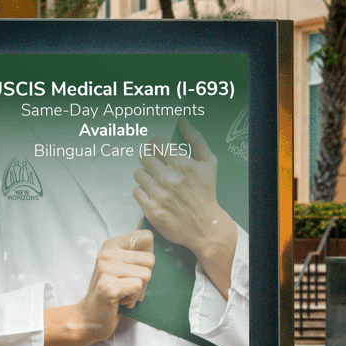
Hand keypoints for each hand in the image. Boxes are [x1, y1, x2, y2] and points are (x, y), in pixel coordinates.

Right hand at [43, 230, 154, 345]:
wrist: (89, 317)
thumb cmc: (111, 292)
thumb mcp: (122, 266)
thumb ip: (137, 255)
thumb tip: (154, 250)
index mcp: (112, 245)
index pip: (147, 237)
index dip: (148, 256)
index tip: (135, 268)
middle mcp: (107, 254)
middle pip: (150, 260)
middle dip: (145, 278)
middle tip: (128, 286)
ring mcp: (105, 270)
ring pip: (146, 275)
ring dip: (138, 290)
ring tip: (123, 293)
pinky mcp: (108, 287)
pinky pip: (138, 287)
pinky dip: (133, 298)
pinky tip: (119, 300)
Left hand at [133, 119, 235, 297]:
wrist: (205, 225)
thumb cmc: (206, 193)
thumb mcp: (209, 162)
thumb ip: (195, 139)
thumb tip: (183, 120)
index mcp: (181, 163)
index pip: (156, 143)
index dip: (156, 146)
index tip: (159, 151)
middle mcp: (168, 177)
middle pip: (144, 156)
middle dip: (150, 160)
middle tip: (157, 168)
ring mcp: (158, 194)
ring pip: (138, 173)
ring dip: (145, 176)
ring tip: (156, 182)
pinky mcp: (151, 209)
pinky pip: (136, 191)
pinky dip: (143, 192)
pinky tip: (153, 195)